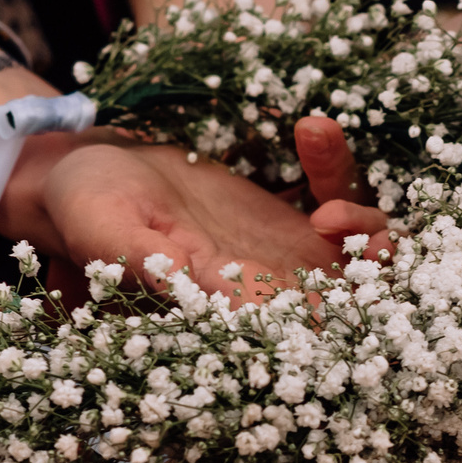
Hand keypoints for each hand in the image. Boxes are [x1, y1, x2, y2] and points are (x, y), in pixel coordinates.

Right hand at [25, 142, 356, 299]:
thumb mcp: (108, 232)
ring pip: (363, 257)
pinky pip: (340, 199)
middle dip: (377, 274)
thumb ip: (155, 263)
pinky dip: (336, 169)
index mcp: (229, 309)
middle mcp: (270, 292)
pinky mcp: (289, 214)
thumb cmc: (84, 208)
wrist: (89, 173)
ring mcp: (287, 254)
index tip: (332, 271)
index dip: (337, 319)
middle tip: (345, 221)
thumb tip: (214, 296)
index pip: (301, 334)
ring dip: (365, 219)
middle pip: (355, 306)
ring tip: (315, 155)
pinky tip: (308, 128)